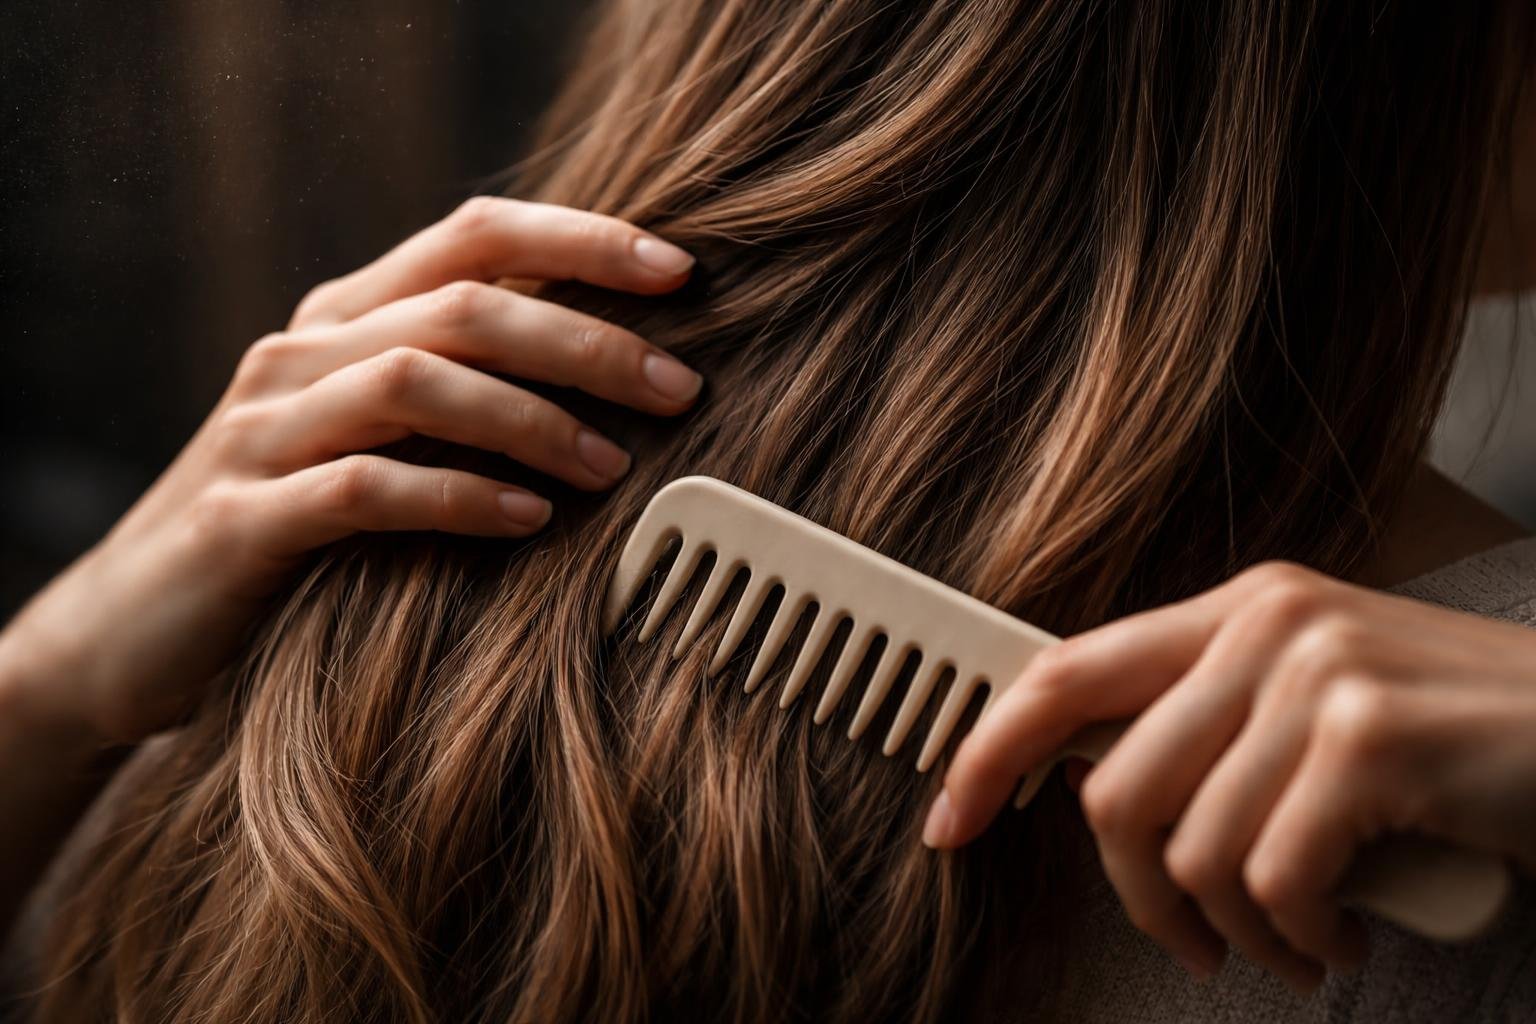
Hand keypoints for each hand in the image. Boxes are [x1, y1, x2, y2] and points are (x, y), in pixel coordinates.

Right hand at [0, 197, 702, 747]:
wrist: (134, 627)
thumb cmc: (297, 524)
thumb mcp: (377, 436)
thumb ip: (464, 390)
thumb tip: (620, 372)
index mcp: (346, 317)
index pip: (473, 235)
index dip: (580, 240)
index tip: (681, 272)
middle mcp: (302, 354)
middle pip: (460, 307)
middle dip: (584, 340)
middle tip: (680, 390)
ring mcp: (264, 432)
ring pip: (412, 382)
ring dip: (530, 419)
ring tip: (613, 467)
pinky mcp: (243, 520)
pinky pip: (361, 490)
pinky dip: (455, 497)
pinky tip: (528, 520)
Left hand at [925, 562, 1535, 991]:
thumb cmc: (1457, 748)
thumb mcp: (1319, 707)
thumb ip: (1214, 728)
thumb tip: (1095, 792)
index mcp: (1240, 610)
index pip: (1064, 671)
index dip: (989, 751)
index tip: (948, 820)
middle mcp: (1267, 624)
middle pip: (1113, 787)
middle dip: (1140, 897)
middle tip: (1195, 944)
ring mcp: (1317, 674)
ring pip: (1191, 851)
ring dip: (1236, 932)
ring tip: (1295, 943)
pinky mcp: (1368, 740)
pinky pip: (1271, 881)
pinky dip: (1298, 940)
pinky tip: (1340, 937)